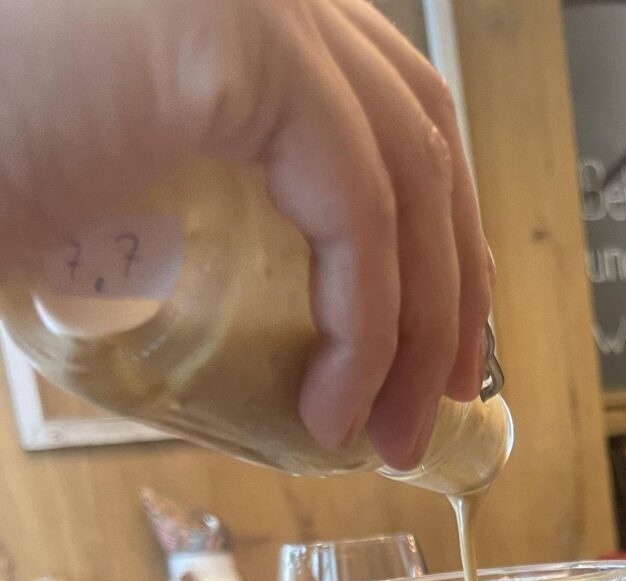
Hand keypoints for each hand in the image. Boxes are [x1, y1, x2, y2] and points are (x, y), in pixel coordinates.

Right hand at [0, 0, 491, 466]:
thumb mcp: (114, 192)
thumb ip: (210, 219)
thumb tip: (276, 325)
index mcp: (238, 11)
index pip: (389, 105)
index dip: (433, 224)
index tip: (435, 331)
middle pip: (422, 128)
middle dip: (450, 274)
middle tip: (437, 394)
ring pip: (409, 174)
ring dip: (420, 321)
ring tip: (392, 431)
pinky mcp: (241, 39)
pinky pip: (359, 205)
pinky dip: (366, 320)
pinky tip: (336, 405)